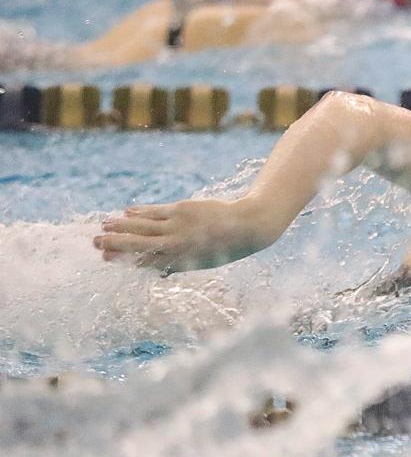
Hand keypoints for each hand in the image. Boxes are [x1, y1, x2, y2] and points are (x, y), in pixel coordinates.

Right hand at [95, 199, 265, 273]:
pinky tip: (127, 211)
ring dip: (121, 224)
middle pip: (137, 244)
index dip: (123, 260)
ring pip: (141, 225)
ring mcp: (177, 226)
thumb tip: (158, 272)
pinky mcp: (181, 209)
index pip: (143, 262)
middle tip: (95, 242)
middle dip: (115, 243)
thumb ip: (177, 265)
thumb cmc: (222, 248)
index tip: (106, 259)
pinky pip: (154, 211)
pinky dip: (139, 211)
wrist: (245, 227)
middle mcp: (174, 245)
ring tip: (104, 224)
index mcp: (177, 262)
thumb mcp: (199, 263)